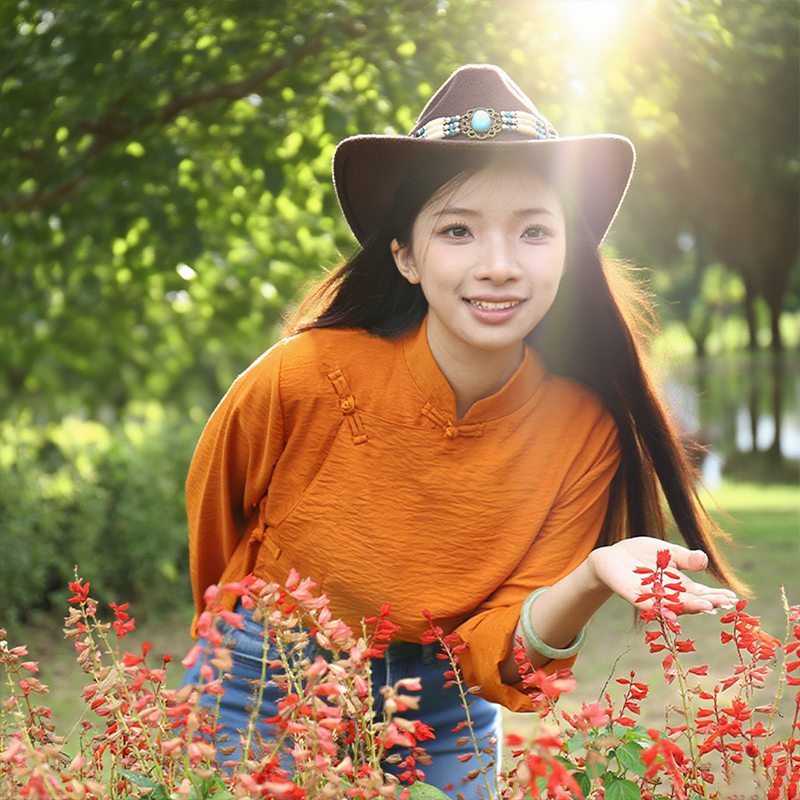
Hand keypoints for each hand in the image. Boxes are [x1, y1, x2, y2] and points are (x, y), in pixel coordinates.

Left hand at [587, 537, 737, 617]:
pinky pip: (645, 603)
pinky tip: (669, 612)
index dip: (716, 596)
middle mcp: (667, 594)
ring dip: (687, 607)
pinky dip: (657, 608)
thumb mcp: (669, 553)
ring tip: (704, 607)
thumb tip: (704, 559)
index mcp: (679, 585)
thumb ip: (686, 558)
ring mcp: (650, 596)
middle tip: (723, 604)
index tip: (732, 598)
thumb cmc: (644, 556)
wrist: (613, 557)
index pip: (700, 593)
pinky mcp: (632, 594)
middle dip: (705, 602)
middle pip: (689, 601)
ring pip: (671, 605)